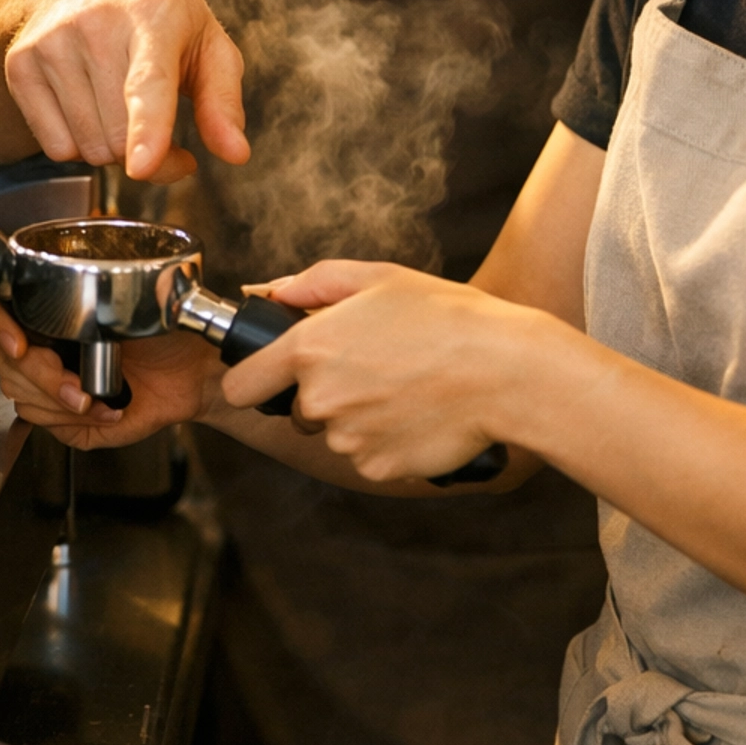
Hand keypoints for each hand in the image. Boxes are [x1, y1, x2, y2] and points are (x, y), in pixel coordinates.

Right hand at [0, 296, 218, 448]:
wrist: (190, 374)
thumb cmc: (166, 332)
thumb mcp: (133, 299)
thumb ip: (99, 286)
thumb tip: (79, 273)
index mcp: (51, 313)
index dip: (0, 326)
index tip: (20, 343)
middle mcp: (44, 346)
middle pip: (5, 361)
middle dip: (40, 374)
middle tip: (75, 382)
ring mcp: (49, 384)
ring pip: (21, 394)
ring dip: (59, 400)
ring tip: (95, 397)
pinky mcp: (62, 419)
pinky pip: (46, 423)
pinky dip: (76, 419)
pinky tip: (107, 409)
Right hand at [4, 0, 248, 182]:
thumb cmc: (159, 16)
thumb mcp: (207, 44)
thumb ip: (223, 101)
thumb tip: (236, 153)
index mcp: (153, 14)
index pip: (148, 83)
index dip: (148, 129)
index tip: (142, 164)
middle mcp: (96, 23)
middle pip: (120, 137)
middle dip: (147, 152)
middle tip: (157, 126)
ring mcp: (51, 42)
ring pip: (89, 148)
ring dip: (112, 146)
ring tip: (120, 103)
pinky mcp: (20, 63)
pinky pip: (56, 148)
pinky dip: (78, 143)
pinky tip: (88, 103)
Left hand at [217, 261, 526, 483]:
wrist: (504, 371)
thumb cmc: (446, 316)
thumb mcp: (378, 276)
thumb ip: (314, 282)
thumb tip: (274, 292)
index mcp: (309, 348)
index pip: (242, 385)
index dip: (254, 379)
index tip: (271, 376)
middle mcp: (319, 399)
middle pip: (297, 410)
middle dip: (324, 393)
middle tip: (373, 366)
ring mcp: (347, 439)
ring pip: (335, 433)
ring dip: (358, 417)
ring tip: (405, 386)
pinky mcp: (377, 468)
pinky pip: (368, 456)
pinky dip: (386, 441)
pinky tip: (418, 413)